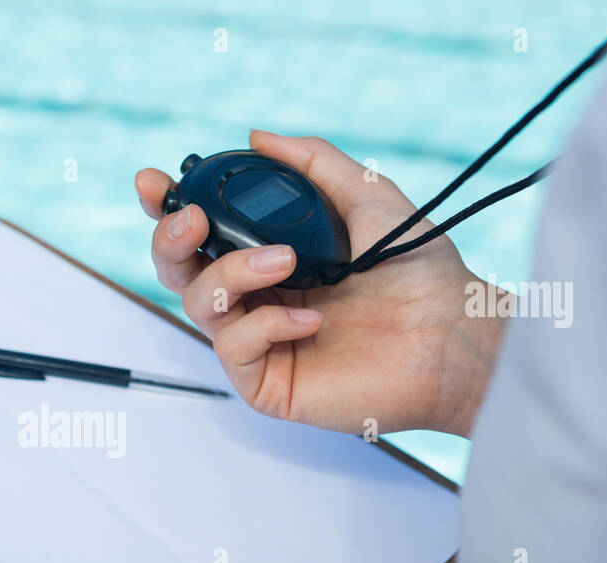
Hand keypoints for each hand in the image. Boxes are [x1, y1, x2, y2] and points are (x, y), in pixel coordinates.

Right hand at [136, 130, 506, 436]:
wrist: (453, 335)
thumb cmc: (419, 274)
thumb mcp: (366, 197)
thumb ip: (312, 163)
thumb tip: (258, 136)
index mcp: (269, 257)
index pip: (201, 235)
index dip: (168, 208)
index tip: (153, 181)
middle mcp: (257, 299)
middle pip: (178, 271)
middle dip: (170, 239)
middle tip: (192, 219)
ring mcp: (260, 342)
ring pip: (199, 304)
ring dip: (231, 273)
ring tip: (285, 260)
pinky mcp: (268, 383)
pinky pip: (233, 347)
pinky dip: (265, 324)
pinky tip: (310, 318)